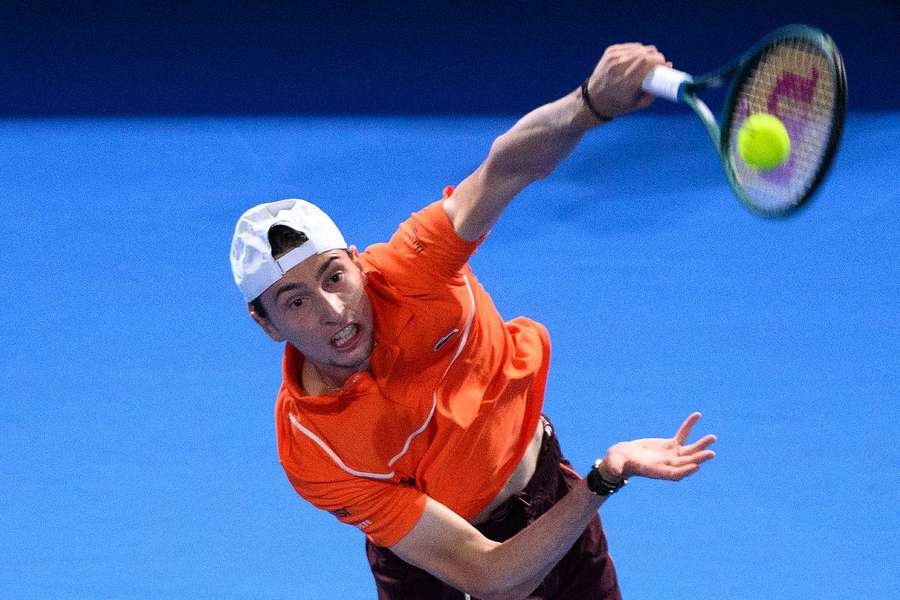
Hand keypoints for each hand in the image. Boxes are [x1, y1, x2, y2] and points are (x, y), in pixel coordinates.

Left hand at [584, 43, 671, 118]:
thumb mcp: (638, 103)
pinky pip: (631, 46)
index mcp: (625, 82)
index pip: (647, 60)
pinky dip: (637, 51)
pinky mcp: (610, 52)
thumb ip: (656, 88)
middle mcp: (618, 68)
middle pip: (645, 52)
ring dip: (646, 53)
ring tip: (645, 64)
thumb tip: (669, 65)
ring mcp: (612, 58)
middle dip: (656, 56)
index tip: (664, 65)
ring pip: (639, 47)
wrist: (593, 101)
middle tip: (657, 65)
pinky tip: (635, 60)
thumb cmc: (618, 105)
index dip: (659, 60)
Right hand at [601, 412, 716, 481]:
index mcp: (656, 471)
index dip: (684, 470)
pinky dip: (689, 426)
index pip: (674, 474)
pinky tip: (697, 415)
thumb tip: (615, 469)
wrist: (622, 457)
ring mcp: (671, 455)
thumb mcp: (615, 463)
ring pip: (689, 450)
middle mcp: (667, 465)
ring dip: (700, 445)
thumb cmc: (616, 462)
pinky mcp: (670, 445)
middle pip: (686, 462)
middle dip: (698, 458)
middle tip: (711, 453)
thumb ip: (616, 466)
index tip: (696, 466)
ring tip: (713, 438)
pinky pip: (682, 435)